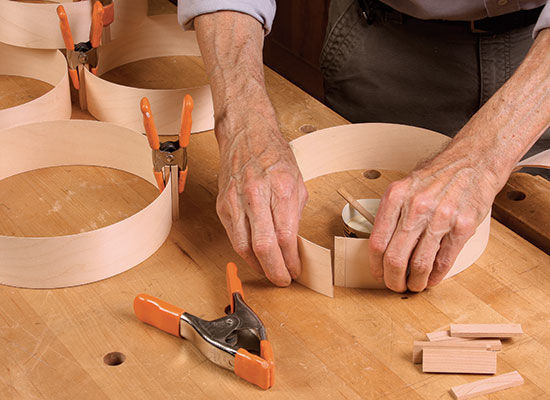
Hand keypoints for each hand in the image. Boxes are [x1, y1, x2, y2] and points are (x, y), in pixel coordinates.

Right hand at [215, 108, 307, 285]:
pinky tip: (254, 257)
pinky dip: (244, 252)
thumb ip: (295, 213)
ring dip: (257, 265)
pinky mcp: (222, 204)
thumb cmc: (273, 154)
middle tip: (282, 280)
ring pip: (243, 246)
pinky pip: (233, 236)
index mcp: (280, 188)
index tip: (295, 271)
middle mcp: (255, 194)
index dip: (290, 261)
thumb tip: (294, 243)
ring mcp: (235, 200)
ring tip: (269, 272)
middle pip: (263, 246)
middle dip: (274, 270)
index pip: (285, 236)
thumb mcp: (297, 181)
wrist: (246, 134)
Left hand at [368, 142, 502, 291]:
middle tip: (395, 286)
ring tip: (413, 286)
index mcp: (396, 197)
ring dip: (414, 282)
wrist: (474, 161)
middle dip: (392, 279)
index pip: (377, 242)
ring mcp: (441, 218)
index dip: (375, 265)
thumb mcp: (406, 186)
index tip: (377, 274)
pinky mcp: (463, 228)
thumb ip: (392, 213)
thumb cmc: (437, 176)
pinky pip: (444, 261)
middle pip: (395, 258)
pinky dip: (435, 276)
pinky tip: (431, 279)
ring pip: (419, 265)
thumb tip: (380, 247)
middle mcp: (416, 208)